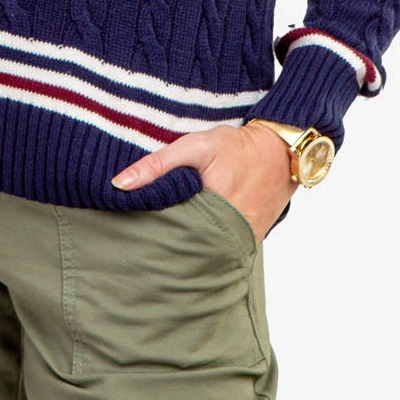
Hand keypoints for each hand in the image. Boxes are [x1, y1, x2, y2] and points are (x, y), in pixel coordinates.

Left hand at [110, 122, 297, 243]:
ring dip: (184, 246)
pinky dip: (205, 244)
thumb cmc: (236, 147)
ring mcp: (240, 243)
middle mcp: (227, 234)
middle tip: (140, 242)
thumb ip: (157, 165)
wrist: (280, 153)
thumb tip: (119, 184)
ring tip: (162, 243)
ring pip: (202, 252)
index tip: (130, 231)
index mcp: (210, 211)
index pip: (167, 232)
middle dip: (163, 245)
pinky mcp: (248, 243)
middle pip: (183, 248)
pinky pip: (219, 249)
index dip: (148, 231)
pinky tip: (190, 238)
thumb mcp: (194, 147)